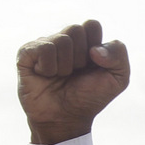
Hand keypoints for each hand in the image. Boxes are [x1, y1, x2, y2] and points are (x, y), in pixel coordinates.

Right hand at [16, 20, 129, 144]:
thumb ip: (118, 54)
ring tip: (60, 78)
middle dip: (79, 58)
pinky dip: (48, 67)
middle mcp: (63, 40)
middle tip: (74, 74)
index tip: (92, 66)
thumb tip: (94, 49)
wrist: (66, 120)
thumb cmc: (90, 98)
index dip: (95, 48)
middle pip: (75, 29)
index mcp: (84, 40)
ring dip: (65, 66)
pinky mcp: (26, 55)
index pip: (92, 24)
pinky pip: (43, 48)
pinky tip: (45, 76)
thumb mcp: (118, 79)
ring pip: (61, 40)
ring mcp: (44, 46)